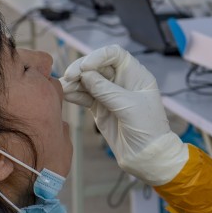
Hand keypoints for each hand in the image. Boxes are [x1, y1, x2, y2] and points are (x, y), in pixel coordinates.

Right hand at [61, 45, 187, 185]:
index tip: (86, 67)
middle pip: (97, 65)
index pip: (115, 54)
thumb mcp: (129, 107)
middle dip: (82, 69)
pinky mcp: (100, 108)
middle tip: (69, 77)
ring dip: (75, 82)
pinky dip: (74, 94)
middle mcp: (123, 81)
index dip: (98, 56)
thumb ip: (106, 90)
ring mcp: (110, 95)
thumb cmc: (148, 130)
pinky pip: (84, 96)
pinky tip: (66, 95)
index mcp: (136, 75)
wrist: (147, 158)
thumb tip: (85, 75)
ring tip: (63, 88)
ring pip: (88, 80)